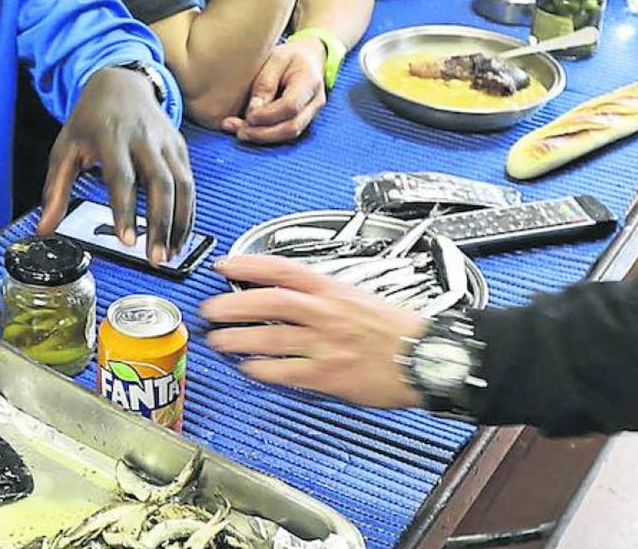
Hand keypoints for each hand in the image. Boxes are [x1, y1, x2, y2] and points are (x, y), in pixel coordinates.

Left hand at [37, 66, 193, 262]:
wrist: (120, 83)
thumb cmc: (90, 119)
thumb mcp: (65, 148)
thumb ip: (55, 190)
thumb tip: (43, 230)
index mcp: (113, 137)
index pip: (123, 178)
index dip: (126, 211)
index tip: (128, 242)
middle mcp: (145, 139)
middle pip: (161, 184)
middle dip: (161, 224)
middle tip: (156, 259)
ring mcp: (167, 143)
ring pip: (183, 185)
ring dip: (181, 223)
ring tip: (170, 254)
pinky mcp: (180, 148)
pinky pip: (189, 183)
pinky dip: (188, 212)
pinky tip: (179, 235)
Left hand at [201, 254, 427, 407]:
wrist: (426, 356)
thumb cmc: (398, 331)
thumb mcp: (362, 299)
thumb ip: (326, 300)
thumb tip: (293, 300)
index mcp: (334, 290)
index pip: (284, 269)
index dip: (250, 264)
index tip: (225, 264)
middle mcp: (326, 313)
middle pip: (269, 302)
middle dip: (234, 304)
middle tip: (210, 308)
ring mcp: (326, 344)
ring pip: (271, 338)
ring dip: (238, 339)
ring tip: (218, 341)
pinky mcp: (329, 374)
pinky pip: (286, 372)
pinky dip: (263, 370)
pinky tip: (248, 369)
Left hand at [222, 36, 326, 143]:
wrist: (310, 57)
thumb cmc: (290, 56)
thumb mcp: (276, 59)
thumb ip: (265, 83)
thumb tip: (252, 111)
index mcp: (310, 82)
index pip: (291, 106)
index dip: (268, 115)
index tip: (248, 115)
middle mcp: (315, 101)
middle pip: (292, 127)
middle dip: (263, 133)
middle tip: (239, 132)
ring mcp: (312, 113)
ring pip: (290, 135)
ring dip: (263, 137)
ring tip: (239, 132)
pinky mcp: (304, 120)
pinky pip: (287, 134)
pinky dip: (267, 136)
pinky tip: (248, 131)